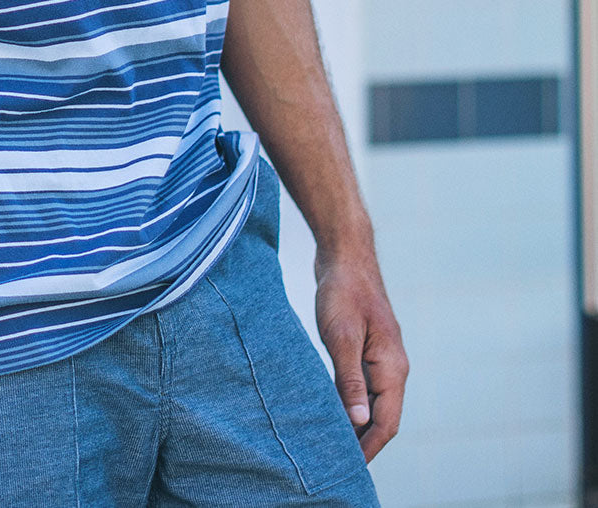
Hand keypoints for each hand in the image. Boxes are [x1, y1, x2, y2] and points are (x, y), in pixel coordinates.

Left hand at [313, 248, 407, 461]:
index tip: (347, 469)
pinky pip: (361, 387)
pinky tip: (329, 410)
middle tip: (333, 464)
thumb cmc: (343, 291)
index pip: (386, 422)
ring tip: (329, 445)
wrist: (344, 253)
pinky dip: (349, 403)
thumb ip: (350, 379)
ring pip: (371, 403)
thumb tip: (358, 421)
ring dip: (354, 423)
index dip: (368, 448)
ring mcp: (380, 358)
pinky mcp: (366, 349)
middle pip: (381, 417)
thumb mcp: (341, 335)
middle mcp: (392, 367)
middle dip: (361, 442)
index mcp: (392, 367)